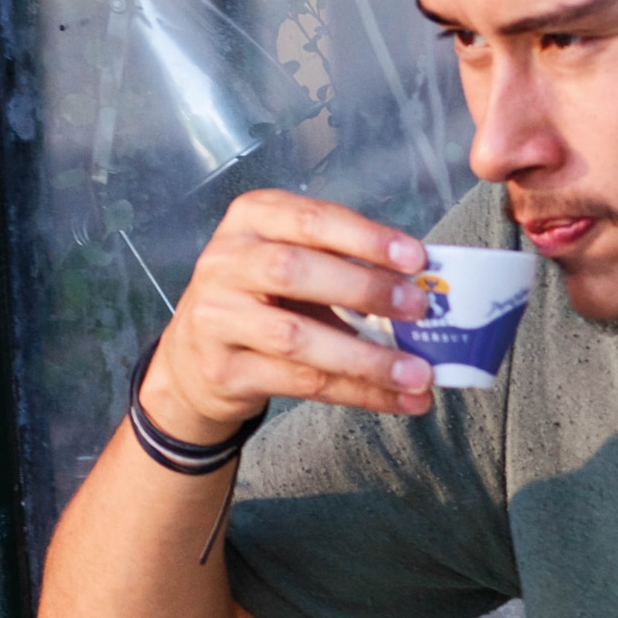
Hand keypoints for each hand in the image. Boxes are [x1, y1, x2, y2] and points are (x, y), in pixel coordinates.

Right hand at [141, 191, 439, 444]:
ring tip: (419, 374)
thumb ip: (343, 264)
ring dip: (367, 359)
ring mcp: (217, 317)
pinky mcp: (224, 370)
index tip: (416, 258)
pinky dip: (357, 392)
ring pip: (298, 338)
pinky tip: (396, 399)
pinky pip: (300, 383)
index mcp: (251, 220)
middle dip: (364, 289)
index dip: (366, 238)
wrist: (194, 360)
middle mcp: (226, 262)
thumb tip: (424, 286)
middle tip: (418, 309)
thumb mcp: (291, 264)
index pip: (311, 219)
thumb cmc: (261, 300)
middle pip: (295, 271)